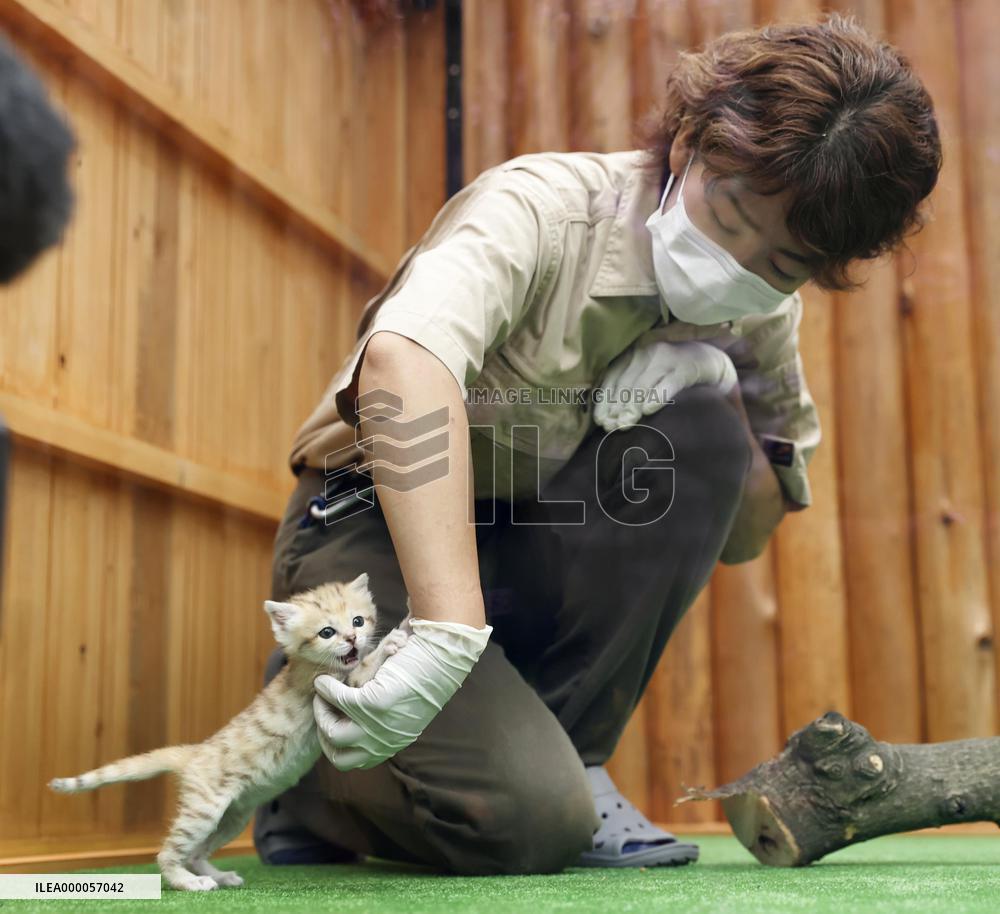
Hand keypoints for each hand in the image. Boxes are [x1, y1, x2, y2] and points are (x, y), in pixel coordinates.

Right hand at [313, 607, 492, 770]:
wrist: (440, 658)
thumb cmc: (423, 677)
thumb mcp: (401, 708)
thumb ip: (382, 719)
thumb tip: (356, 718)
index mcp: (392, 744)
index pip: (356, 761)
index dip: (337, 747)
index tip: (330, 728)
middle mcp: (384, 742)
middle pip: (340, 757)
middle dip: (324, 736)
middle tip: (323, 712)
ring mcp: (376, 725)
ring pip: (334, 734)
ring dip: (322, 713)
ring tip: (323, 694)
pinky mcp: (370, 704)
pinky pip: (337, 699)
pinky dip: (326, 689)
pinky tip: (324, 680)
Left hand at [594, 339, 737, 431]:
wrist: (709, 361)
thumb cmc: (671, 374)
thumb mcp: (647, 377)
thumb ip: (628, 393)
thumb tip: (606, 420)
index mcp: (633, 354)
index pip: (613, 378)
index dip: (605, 401)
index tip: (601, 421)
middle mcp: (647, 353)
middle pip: (627, 383)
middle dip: (617, 407)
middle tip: (612, 427)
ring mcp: (668, 359)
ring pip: (644, 384)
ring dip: (633, 406)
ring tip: (626, 424)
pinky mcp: (686, 368)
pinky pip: (669, 383)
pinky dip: (658, 396)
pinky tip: (649, 410)